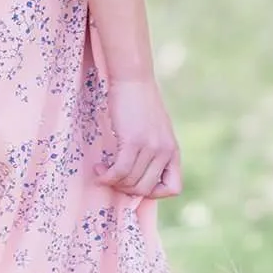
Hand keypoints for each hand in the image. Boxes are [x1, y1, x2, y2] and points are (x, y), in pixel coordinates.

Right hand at [98, 78, 182, 198]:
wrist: (133, 79)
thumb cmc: (139, 104)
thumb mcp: (156, 131)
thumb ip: (154, 152)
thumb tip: (138, 177)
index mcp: (173, 150)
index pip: (174, 188)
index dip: (154, 192)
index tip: (135, 182)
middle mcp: (165, 151)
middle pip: (146, 188)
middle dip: (126, 189)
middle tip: (112, 178)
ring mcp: (150, 147)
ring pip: (130, 182)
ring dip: (112, 181)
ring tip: (102, 171)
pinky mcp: (133, 141)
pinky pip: (119, 171)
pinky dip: (106, 176)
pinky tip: (98, 169)